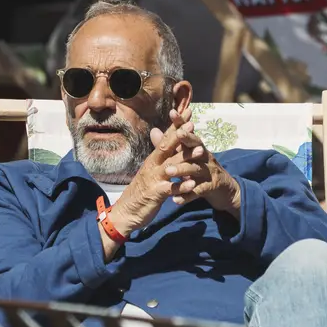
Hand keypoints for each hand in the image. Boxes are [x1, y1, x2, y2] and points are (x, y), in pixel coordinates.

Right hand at [102, 109, 236, 239]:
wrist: (126, 212)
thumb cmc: (141, 191)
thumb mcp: (150, 170)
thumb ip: (157, 153)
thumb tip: (157, 133)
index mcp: (153, 160)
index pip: (165, 139)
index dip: (176, 126)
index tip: (187, 113)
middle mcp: (152, 166)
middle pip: (167, 148)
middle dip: (180, 135)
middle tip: (192, 124)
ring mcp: (153, 179)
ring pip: (171, 166)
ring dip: (186, 158)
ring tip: (200, 150)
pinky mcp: (155, 194)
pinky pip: (170, 189)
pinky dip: (181, 186)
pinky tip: (192, 183)